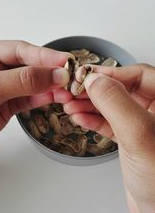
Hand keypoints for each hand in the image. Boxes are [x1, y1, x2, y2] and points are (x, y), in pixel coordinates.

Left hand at [0, 40, 70, 162]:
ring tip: (67, 91)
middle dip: (50, 72)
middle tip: (70, 78)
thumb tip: (55, 74)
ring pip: (33, 83)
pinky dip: (43, 98)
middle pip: (30, 66)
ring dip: (50, 87)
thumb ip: (22, 80)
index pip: (20, 50)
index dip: (44, 55)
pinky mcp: (8, 105)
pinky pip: (30, 98)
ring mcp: (3, 88)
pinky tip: (54, 98)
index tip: (65, 62)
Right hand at [64, 64, 154, 212]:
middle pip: (121, 89)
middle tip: (73, 90)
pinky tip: (78, 117)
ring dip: (89, 104)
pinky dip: (92, 119)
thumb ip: (116, 103)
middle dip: (95, 89)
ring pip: (113, 106)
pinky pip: (109, 123)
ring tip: (69, 104)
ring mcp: (142, 126)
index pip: (138, 75)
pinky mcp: (130, 139)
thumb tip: (95, 79)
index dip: (111, 72)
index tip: (87, 75)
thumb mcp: (139, 135)